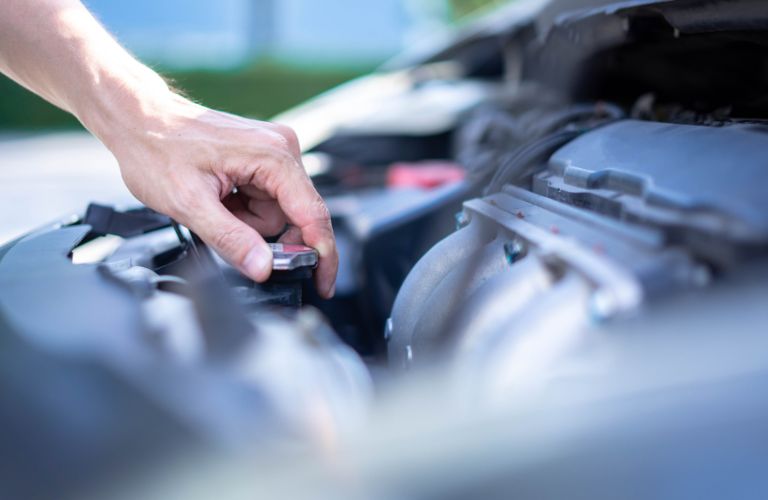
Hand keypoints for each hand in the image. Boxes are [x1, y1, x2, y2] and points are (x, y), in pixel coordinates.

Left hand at [99, 92, 336, 296]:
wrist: (139, 120)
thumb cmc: (156, 149)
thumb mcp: (189, 204)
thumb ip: (231, 239)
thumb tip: (263, 267)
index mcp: (272, 155)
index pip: (313, 214)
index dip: (322, 254)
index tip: (324, 283)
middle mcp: (281, 148)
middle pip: (293, 217)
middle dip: (261, 233)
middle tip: (223, 226)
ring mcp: (273, 151)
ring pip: (277, 213)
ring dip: (247, 222)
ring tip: (213, 206)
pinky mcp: (263, 158)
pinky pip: (266, 200)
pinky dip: (242, 209)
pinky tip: (218, 198)